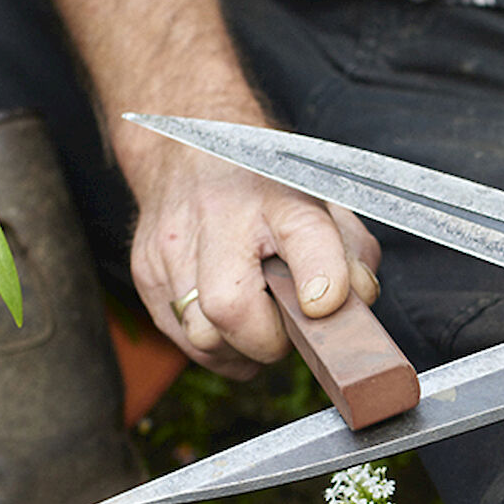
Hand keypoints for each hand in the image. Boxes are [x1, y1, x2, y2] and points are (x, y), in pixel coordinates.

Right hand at [128, 132, 381, 378]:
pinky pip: (183, 340)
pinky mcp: (146, 271)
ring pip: (202, 337)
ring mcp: (173, 245)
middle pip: (229, 307)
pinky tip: (230, 325)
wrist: (191, 155)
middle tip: (285, 327)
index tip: (323, 305)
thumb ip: (352, 255)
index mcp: (278, 196)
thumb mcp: (323, 208)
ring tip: (257, 324)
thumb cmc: (266, 191)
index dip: (320, 276)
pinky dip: (215, 347)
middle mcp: (219, 216)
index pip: (304, 234)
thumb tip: (357, 303)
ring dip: (238, 348)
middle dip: (267, 339)